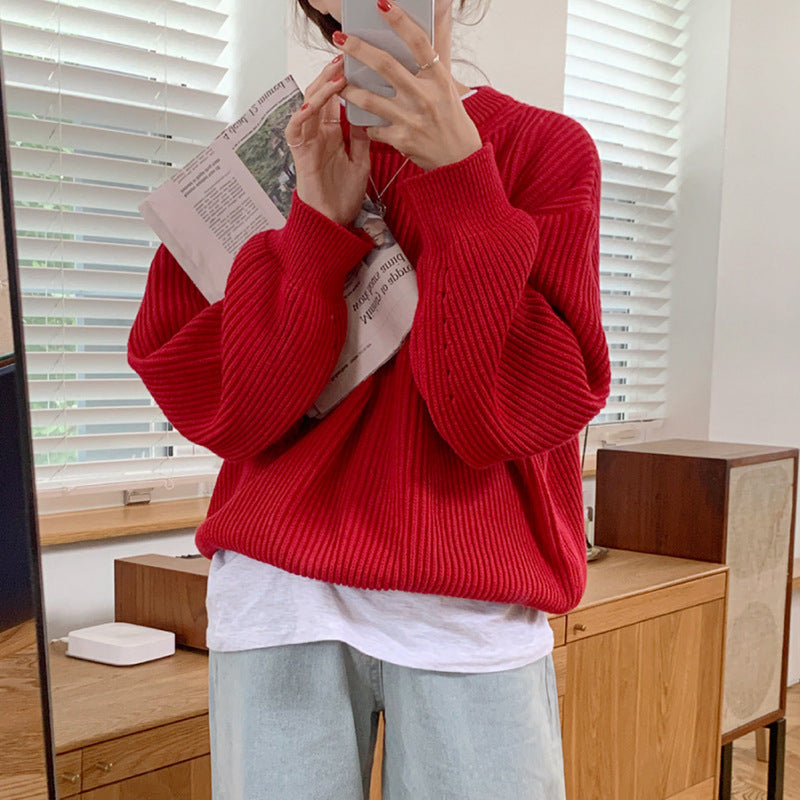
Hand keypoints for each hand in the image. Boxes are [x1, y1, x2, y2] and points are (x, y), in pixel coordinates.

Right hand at [284, 57, 370, 225]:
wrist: (334, 222)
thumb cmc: (345, 196)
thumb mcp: (361, 161)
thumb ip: (361, 137)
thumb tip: (369, 110)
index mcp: (332, 133)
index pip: (334, 99)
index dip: (342, 80)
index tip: (356, 62)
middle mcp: (318, 134)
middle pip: (320, 96)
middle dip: (331, 76)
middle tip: (345, 58)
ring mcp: (308, 143)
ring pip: (307, 106)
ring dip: (320, 89)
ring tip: (335, 75)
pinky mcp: (300, 155)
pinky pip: (295, 129)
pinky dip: (301, 115)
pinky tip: (313, 104)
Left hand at [335, 2, 481, 171]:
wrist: (459, 160)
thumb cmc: (452, 120)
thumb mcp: (448, 87)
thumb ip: (434, 59)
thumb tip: (439, 15)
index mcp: (438, 79)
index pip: (418, 42)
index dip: (400, 21)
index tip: (382, 4)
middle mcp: (425, 96)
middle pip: (385, 65)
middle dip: (358, 49)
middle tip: (340, 38)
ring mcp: (412, 119)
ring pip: (370, 98)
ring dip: (350, 89)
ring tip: (340, 83)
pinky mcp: (402, 140)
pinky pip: (374, 127)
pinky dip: (368, 124)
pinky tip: (365, 121)